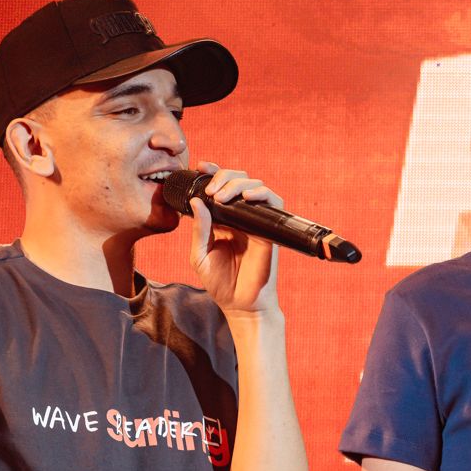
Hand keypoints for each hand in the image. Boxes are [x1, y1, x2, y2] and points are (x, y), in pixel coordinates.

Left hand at [187, 161, 282, 314]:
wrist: (240, 303)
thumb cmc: (219, 282)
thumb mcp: (199, 254)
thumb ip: (199, 228)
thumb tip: (197, 201)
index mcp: (223, 220)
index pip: (221, 187)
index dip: (212, 172)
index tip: (200, 166)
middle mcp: (241, 217)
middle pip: (239, 181)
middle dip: (224, 176)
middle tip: (211, 189)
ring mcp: (257, 223)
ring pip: (256, 187)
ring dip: (239, 184)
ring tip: (223, 196)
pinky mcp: (271, 230)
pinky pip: (273, 204)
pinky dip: (262, 194)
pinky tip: (247, 197)